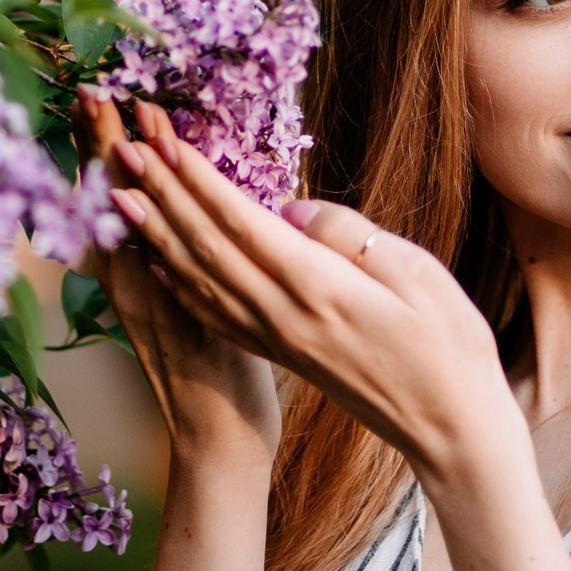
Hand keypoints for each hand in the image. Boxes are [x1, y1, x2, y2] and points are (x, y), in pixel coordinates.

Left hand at [104, 102, 523, 482]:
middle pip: (205, 246)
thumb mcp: (419, 275)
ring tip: (118, 194)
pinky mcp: (279, 354)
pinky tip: (158, 262)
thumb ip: (350, 236)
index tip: (159, 139)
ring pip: (198, 279)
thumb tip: (291, 209)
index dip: (195, 179)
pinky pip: (214, 313)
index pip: (239, 223)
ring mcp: (276, 340)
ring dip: (155, 233)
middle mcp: (282, 316)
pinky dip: (178, 282)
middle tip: (121, 146)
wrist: (451, 431)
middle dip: (160, 192)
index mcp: (317, 289)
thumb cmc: (450, 348)